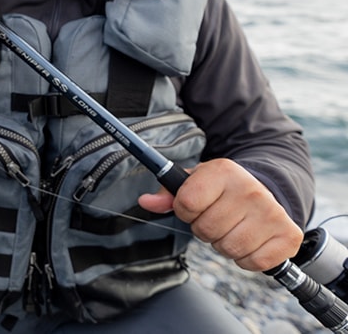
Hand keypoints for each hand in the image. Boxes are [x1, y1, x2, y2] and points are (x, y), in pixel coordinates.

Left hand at [138, 158, 303, 270]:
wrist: (268, 189)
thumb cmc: (223, 189)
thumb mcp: (195, 181)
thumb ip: (168, 193)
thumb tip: (146, 202)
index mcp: (223, 171)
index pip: (186, 203)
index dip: (184, 210)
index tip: (195, 205)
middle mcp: (251, 190)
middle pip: (206, 230)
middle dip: (204, 229)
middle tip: (217, 217)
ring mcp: (272, 213)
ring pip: (228, 249)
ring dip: (224, 244)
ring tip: (232, 227)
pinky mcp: (288, 236)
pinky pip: (253, 262)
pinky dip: (246, 258)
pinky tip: (250, 239)